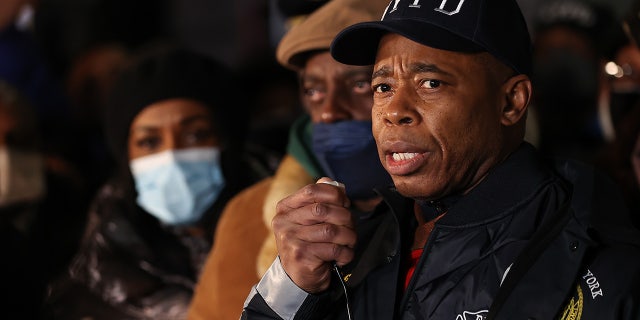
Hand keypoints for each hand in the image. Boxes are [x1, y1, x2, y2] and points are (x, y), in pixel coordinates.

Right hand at [272, 177, 355, 292]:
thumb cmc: (309, 242)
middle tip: (351, 226)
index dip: (334, 194)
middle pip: (323, 210)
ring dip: (348, 236)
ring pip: (331, 230)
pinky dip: (345, 253)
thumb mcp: (309, 219)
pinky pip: (334, 249)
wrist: (298, 276)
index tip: (345, 202)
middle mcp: (284, 222)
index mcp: (285, 208)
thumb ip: (321, 199)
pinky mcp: (302, 256)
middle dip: (345, 217)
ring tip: (349, 241)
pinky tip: (343, 256)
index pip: (311, 190)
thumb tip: (337, 186)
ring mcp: (291, 240)